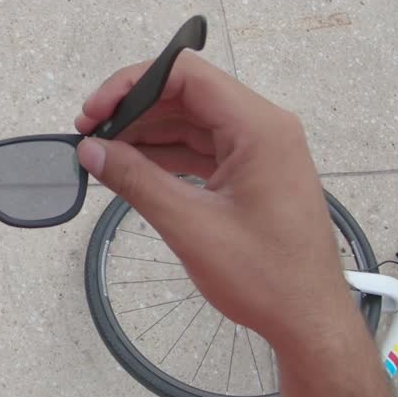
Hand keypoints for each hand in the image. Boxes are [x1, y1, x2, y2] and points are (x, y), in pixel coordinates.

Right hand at [74, 52, 353, 352]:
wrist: (309, 322)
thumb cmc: (264, 277)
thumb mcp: (190, 226)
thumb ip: (136, 180)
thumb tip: (90, 150)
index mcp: (258, 127)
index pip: (185, 74)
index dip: (131, 84)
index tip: (94, 113)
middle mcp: (263, 127)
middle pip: (186, 94)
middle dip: (133, 109)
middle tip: (88, 136)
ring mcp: (260, 149)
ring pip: (191, 121)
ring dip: (145, 132)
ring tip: (102, 154)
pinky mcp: (253, 172)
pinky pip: (202, 147)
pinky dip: (165, 155)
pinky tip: (131, 169)